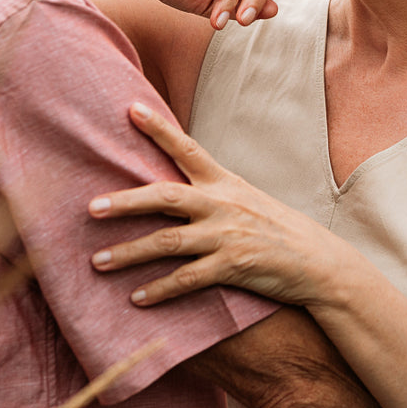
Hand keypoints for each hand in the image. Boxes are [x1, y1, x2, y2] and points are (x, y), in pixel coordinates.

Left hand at [88, 102, 343, 305]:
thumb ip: (210, 191)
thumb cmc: (275, 228)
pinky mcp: (233, 266)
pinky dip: (159, 290)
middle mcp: (222, 204)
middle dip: (126, 201)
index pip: (188, 148)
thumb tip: (168, 187)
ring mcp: (226, 235)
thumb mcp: (245, 198)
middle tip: (91, 208)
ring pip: (168, 242)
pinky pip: (187, 279)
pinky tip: (136, 298)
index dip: (159, 129)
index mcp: (224, 183)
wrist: (315, 260)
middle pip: (165, 196)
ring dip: (129, 252)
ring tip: (97, 261)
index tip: (131, 109)